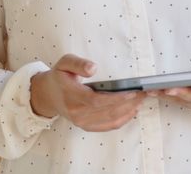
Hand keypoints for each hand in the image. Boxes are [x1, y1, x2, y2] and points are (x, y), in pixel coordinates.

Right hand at [30, 54, 146, 131]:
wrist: (48, 95)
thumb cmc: (59, 77)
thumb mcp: (64, 63)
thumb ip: (78, 63)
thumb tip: (93, 68)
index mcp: (71, 95)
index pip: (97, 100)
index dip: (116, 98)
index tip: (132, 92)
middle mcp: (77, 112)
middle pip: (108, 111)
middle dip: (128, 103)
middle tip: (142, 92)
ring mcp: (82, 122)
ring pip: (111, 120)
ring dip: (129, 111)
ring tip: (140, 100)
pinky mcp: (87, 126)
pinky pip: (109, 126)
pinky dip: (123, 119)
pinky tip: (132, 110)